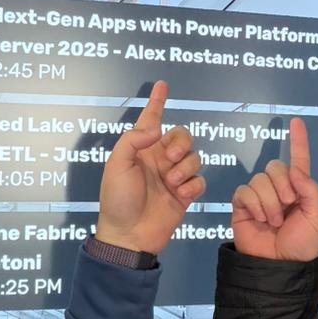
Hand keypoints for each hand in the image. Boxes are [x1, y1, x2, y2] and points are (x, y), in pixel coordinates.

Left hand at [95, 80, 204, 253]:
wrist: (129, 234)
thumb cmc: (118, 198)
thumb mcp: (117, 164)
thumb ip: (134, 139)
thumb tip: (158, 130)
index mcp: (141, 149)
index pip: (151, 119)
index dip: (157, 101)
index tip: (162, 84)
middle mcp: (159, 159)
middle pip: (183, 135)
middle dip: (182, 142)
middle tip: (171, 157)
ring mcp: (173, 177)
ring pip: (195, 158)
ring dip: (186, 167)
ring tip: (171, 182)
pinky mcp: (185, 194)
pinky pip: (200, 180)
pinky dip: (192, 185)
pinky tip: (181, 193)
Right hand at [231, 117, 317, 260]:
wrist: (280, 266)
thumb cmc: (302, 244)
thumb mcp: (317, 217)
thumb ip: (309, 189)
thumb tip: (294, 170)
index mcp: (300, 190)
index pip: (299, 161)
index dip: (298, 141)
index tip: (297, 122)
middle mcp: (279, 189)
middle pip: (275, 167)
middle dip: (282, 185)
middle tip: (287, 205)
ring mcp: (259, 197)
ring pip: (259, 179)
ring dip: (269, 201)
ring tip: (273, 221)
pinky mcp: (243, 206)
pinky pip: (244, 191)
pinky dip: (254, 203)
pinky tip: (260, 218)